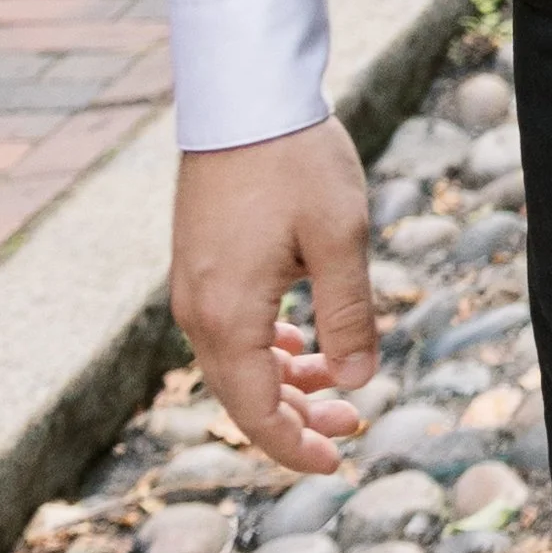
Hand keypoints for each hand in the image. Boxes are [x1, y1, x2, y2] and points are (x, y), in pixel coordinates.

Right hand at [170, 117, 376, 473]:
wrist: (244, 94)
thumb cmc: (296, 159)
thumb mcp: (340, 237)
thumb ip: (349, 314)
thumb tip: (358, 381)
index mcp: (228, 317)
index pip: (256, 413)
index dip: (296, 446)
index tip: (339, 458)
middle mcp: (198, 310)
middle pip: (243, 394)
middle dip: (297, 415)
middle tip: (352, 422)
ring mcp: (193, 284)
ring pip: (236, 360)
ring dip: (283, 378)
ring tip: (334, 380)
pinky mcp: (199, 260)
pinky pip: (229, 327)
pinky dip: (264, 345)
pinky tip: (295, 341)